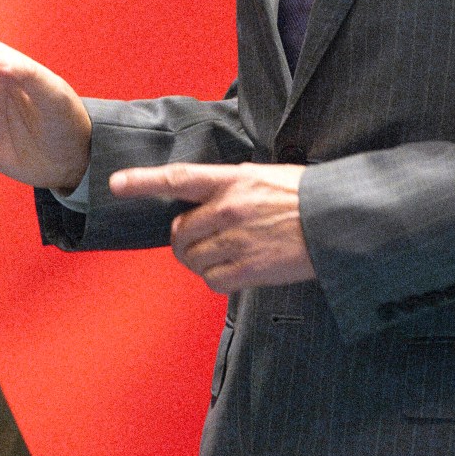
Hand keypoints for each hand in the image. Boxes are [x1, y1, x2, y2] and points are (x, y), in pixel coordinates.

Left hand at [110, 163, 314, 292]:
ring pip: (192, 258)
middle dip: (183, 238)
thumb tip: (202, 201)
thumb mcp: (264, 176)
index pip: (179, 178)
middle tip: (198, 239)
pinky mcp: (251, 269)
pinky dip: (216, 278)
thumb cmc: (304, 197)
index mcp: (233, 180)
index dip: (143, 181)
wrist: (339, 221)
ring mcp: (238, 240)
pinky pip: (212, 280)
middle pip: (180, 231)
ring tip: (219, 255)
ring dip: (197, 260)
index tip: (115, 184)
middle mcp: (230, 209)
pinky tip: (233, 269)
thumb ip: (229, 186)